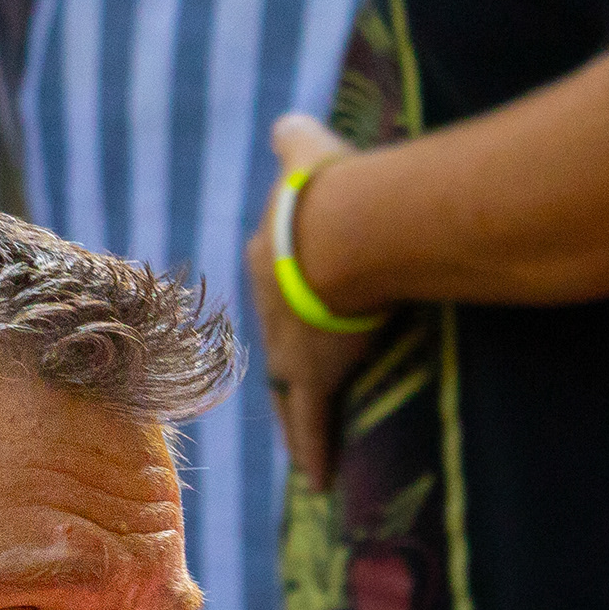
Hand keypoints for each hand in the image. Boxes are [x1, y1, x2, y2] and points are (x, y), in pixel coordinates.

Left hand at [250, 112, 372, 487]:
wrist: (342, 229)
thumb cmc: (330, 189)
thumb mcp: (307, 152)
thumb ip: (294, 138)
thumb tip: (286, 126)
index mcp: (266, 255)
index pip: (273, 284)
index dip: (285, 298)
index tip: (292, 311)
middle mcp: (266, 305)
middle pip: (273, 343)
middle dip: (283, 363)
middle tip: (293, 383)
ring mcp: (287, 346)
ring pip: (286, 392)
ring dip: (292, 417)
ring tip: (297, 442)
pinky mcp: (315, 376)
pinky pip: (314, 423)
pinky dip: (314, 452)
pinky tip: (315, 483)